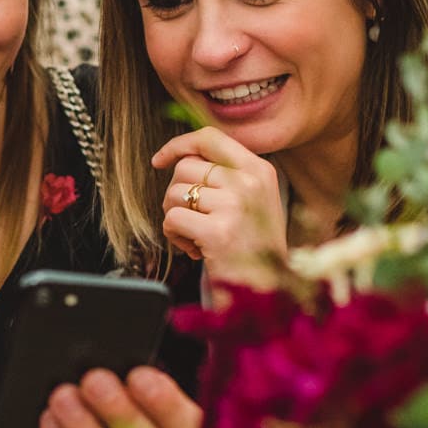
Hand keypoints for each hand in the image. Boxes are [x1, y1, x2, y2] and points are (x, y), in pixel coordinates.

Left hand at [152, 127, 286, 286]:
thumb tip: (182, 155)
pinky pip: (172, 219)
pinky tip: (194, 249)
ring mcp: (235, 205)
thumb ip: (227, 174)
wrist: (266, 289)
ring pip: (174, 193)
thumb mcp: (253, 200)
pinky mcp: (217, 231)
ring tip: (196, 236)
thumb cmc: (252, 246)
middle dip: (176, 193)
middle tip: (191, 218)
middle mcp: (250, 182)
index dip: (179, 144)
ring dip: (175, 217)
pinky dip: (174, 236)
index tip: (161, 160)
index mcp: (260, 170)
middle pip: (185, 167)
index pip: (210, 138)